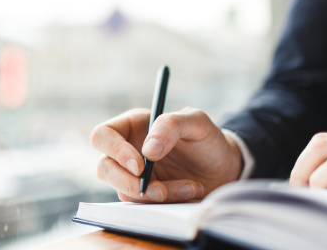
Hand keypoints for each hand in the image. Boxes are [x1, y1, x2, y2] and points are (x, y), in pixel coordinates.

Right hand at [90, 107, 242, 202]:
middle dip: (129, 183)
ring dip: (156, 195)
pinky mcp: (144, 196)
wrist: (223, 167)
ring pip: (124, 191)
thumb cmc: (206, 138)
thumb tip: (148, 150)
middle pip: (104, 168)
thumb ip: (171, 125)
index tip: (140, 165)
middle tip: (159, 190)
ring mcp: (133, 176)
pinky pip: (143, 205)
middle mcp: (127, 151)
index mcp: (132, 126)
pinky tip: (190, 191)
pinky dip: (167, 202)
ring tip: (190, 187)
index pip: (103, 135)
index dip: (114, 150)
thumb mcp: (196, 122)